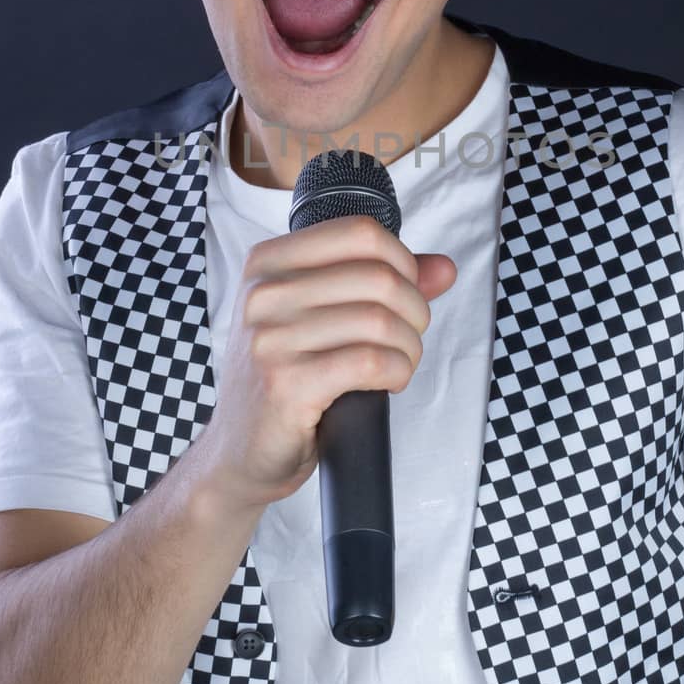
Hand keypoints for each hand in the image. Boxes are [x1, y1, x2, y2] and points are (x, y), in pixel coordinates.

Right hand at [187, 214, 456, 510]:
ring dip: (409, 348)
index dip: (403, 262)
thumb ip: (381, 284)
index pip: (360, 232)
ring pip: (380, 320)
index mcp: (268, 263)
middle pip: (378, 276)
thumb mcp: (320, 318)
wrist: (241, 452)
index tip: (405, 296)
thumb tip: (443, 268)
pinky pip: (370, 362)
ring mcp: (270, 339)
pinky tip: (388, 383)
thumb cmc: (286, 379)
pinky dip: (396, 372)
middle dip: (415, 311)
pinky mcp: (286, 384)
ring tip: (399, 365)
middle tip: (408, 340)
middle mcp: (263, 294)